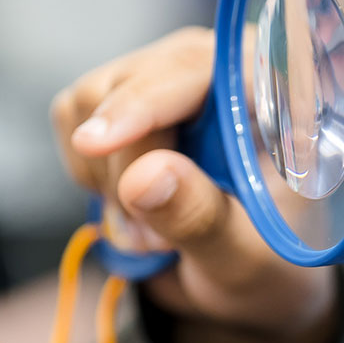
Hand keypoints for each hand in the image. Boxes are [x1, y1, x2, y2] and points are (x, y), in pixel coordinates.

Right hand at [51, 28, 339, 342]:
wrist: (243, 275)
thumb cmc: (265, 262)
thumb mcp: (244, 258)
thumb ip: (200, 217)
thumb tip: (144, 176)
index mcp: (272, 90)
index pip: (203, 71)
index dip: (146, 101)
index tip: (94, 144)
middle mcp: (219, 67)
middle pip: (136, 83)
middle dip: (128, 168)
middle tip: (154, 240)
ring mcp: (167, 75)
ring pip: (92, 98)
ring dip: (107, 178)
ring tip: (152, 231)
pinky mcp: (123, 93)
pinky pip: (71, 114)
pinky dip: (88, 172)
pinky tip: (131, 206)